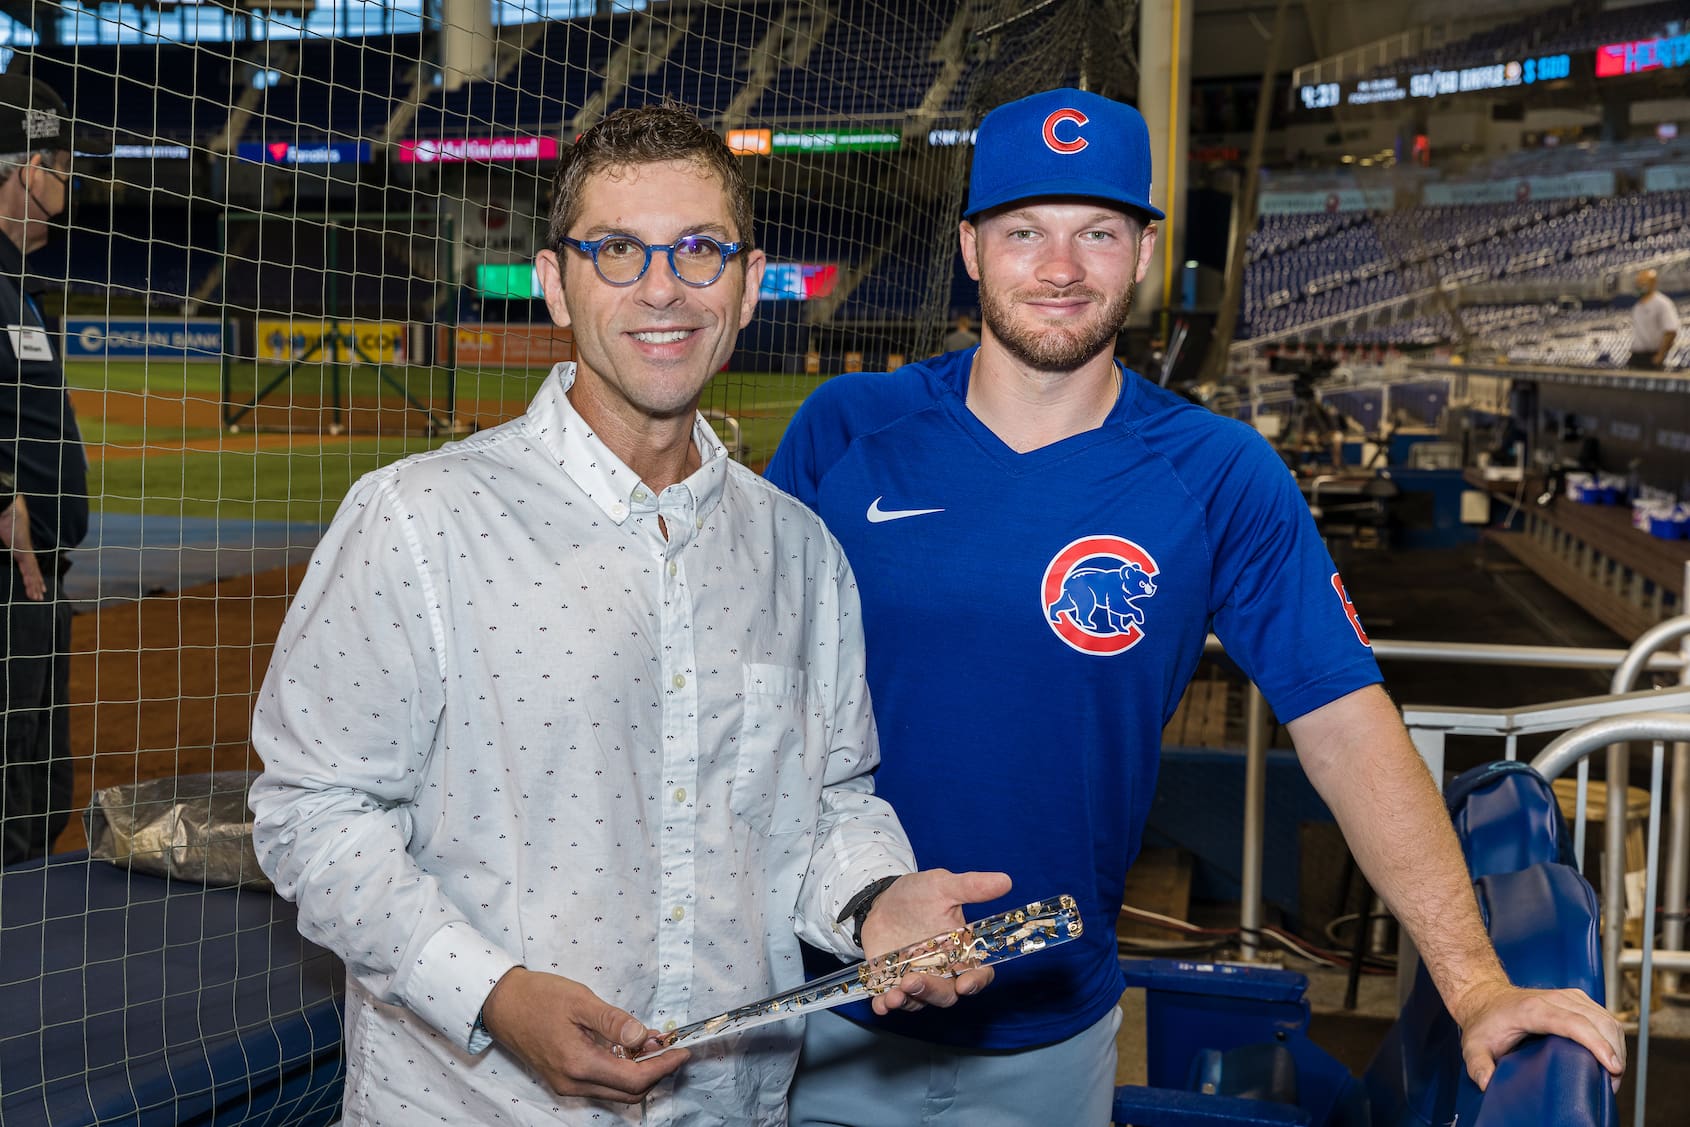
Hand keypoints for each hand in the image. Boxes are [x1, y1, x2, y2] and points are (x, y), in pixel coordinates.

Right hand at [0, 496, 43, 600]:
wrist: (9, 512)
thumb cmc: (4, 521)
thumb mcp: (2, 536)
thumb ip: (4, 542)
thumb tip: (4, 544)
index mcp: (20, 550)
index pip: (28, 567)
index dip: (32, 577)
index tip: (36, 586)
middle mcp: (25, 553)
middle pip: (32, 573)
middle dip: (36, 585)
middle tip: (39, 597)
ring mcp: (26, 553)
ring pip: (33, 573)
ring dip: (35, 586)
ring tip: (39, 597)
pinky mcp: (24, 552)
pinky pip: (29, 568)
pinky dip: (32, 579)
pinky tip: (37, 587)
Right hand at [479, 966, 687, 1102]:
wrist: (501, 1004)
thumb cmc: (539, 997)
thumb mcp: (581, 1001)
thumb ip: (615, 1022)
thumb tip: (645, 1037)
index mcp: (579, 1064)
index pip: (634, 1080)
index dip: (663, 1066)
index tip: (682, 1050)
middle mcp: (573, 1084)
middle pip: (629, 1092)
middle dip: (656, 1072)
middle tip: (670, 1046)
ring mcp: (567, 1085)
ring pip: (616, 1091)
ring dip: (639, 1073)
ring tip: (652, 1044)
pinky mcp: (563, 1080)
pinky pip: (601, 1084)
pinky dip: (621, 1071)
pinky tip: (628, 1048)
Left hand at [858, 868, 1012, 1014]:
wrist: (882, 899)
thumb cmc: (918, 894)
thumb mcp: (942, 885)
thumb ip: (972, 887)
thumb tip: (1005, 880)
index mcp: (962, 951)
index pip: (978, 973)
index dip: (975, 982)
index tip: (965, 984)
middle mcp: (942, 971)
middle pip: (946, 993)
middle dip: (932, 991)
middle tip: (913, 981)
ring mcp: (917, 980)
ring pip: (919, 1001)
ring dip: (907, 1001)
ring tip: (893, 995)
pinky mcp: (891, 983)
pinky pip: (890, 1001)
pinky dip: (885, 1006)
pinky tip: (880, 1005)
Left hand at [1453, 979, 1625, 1091]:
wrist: (1484, 997)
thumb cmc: (1483, 1023)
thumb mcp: (1473, 1046)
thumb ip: (1478, 1065)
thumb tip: (1487, 1082)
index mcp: (1532, 1009)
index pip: (1574, 1023)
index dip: (1597, 1044)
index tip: (1612, 1067)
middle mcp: (1554, 999)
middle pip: (1598, 1021)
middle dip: (1613, 1052)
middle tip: (1611, 1083)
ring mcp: (1568, 997)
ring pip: (1606, 1018)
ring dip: (1617, 1046)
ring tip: (1613, 1075)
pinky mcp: (1576, 1000)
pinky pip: (1604, 1016)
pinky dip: (1613, 1037)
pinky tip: (1610, 1056)